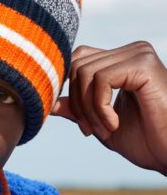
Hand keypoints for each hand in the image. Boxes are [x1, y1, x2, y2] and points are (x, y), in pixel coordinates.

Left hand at [51, 42, 166, 175]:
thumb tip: (48, 101)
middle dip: (77, 102)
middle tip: (90, 130)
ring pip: (85, 72)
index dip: (70, 91)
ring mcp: (138, 54)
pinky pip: (101, 79)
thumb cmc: (148, 143)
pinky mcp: (143, 64)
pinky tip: (115, 125)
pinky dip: (100, 107)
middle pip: (77, 65)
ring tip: (105, 131)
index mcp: (123, 60)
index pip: (77, 60)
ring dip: (88, 109)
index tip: (82, 124)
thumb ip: (77, 109)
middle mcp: (131, 51)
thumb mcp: (102, 124)